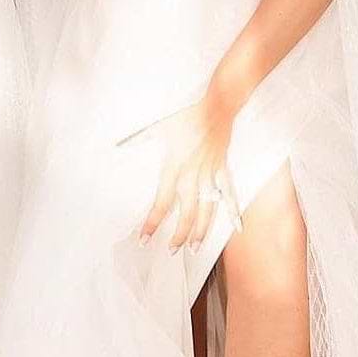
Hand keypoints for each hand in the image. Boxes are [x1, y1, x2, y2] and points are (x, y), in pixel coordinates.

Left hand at [139, 95, 238, 252]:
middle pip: (185, 213)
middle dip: (178, 235)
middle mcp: (193, 175)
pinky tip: (238, 227)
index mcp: (175, 167)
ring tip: (195, 248)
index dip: (152, 223)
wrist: (217, 106)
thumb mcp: (159, 125)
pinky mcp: (222, 169)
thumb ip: (139, 137)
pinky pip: (229, 193)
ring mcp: (210, 174)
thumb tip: (119, 144)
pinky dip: (234, 210)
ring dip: (201, 230)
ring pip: (207, 209)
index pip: (162, 202)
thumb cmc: (187, 114)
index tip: (144, 239)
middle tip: (171, 250)